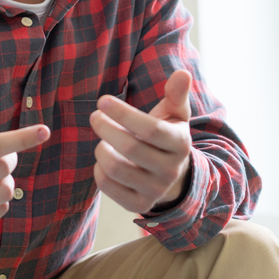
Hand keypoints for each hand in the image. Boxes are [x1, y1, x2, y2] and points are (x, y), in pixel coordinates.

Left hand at [90, 70, 192, 213]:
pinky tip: (104, 159)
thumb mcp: (175, 115)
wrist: (172, 177)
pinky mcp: (138, 205)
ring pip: (115, 169)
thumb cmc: (166, 136)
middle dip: (106, 128)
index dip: (124, 114)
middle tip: (95, 117)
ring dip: (101, 149)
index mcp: (180, 144)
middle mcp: (171, 170)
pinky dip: (99, 170)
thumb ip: (176, 94)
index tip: (102, 100)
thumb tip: (183, 73)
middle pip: (130, 148)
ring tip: (103, 140)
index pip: (151, 129)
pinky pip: (108, 186)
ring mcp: (155, 190)